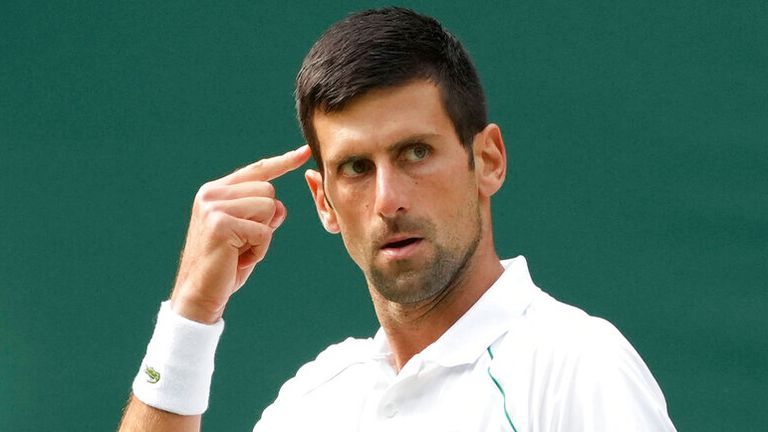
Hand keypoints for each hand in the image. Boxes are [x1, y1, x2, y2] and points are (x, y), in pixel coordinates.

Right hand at [170, 145, 311, 322]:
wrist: (199, 295)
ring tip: (239, 251)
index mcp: (216, 191)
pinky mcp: (220, 223)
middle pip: (269, 192)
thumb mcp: (247, 234)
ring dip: (263, 236)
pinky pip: (264, 231)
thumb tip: (280, 205)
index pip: (257, 171)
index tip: (304, 152)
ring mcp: (214, 206)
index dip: (283, 162)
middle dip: (267, 222)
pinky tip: (238, 259)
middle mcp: (212, 193)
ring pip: (269, 209)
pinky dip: (259, 250)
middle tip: (242, 244)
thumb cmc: (225, 266)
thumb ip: (262, 214)